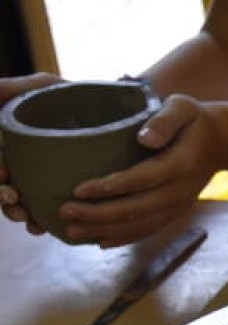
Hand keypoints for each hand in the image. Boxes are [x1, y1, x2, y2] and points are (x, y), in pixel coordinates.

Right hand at [0, 73, 64, 234]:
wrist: (111, 109)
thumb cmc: (72, 95)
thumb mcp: (41, 87)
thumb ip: (13, 89)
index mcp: (13, 144)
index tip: (3, 176)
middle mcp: (22, 163)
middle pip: (3, 186)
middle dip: (3, 198)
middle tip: (14, 201)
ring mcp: (39, 179)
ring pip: (20, 203)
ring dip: (19, 214)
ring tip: (29, 221)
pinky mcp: (61, 191)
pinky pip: (45, 212)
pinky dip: (41, 221)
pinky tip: (44, 228)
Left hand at [61, 94, 227, 247]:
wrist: (221, 142)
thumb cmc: (193, 120)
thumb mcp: (183, 107)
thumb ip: (165, 120)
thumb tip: (144, 138)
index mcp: (182, 163)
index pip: (143, 179)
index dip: (111, 187)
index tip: (78, 189)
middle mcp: (182, 190)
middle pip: (138, 209)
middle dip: (99, 214)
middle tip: (65, 211)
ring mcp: (180, 204)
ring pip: (141, 225)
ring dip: (105, 231)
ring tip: (73, 230)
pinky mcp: (176, 212)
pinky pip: (149, 230)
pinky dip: (124, 238)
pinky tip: (100, 242)